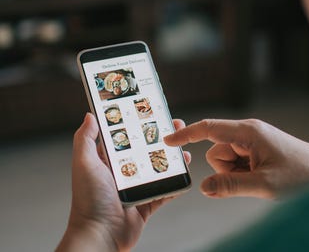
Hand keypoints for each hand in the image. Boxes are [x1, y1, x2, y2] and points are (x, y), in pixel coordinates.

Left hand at [56, 113, 190, 251]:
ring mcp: (135, 187)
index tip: (152, 112)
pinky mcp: (146, 202)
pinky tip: (184, 170)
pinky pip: (164, 189)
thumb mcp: (84, 164)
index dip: (138, 124)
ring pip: (158, 168)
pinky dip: (175, 181)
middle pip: (146, 149)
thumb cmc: (89, 200)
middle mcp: (123, 172)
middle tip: (174, 126)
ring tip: (183, 147)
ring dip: (171, 158)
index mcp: (108, 160)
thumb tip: (90, 115)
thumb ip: (85, 139)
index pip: (125, 136)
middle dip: (161, 138)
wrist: (101, 236)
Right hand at [165, 119, 308, 199]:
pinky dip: (242, 173)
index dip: (186, 134)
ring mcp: (252, 142)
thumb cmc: (304, 175)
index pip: (209, 129)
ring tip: (258, 178)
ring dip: (235, 173)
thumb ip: (230, 186)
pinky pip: (236, 164)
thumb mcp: (265, 185)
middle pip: (216, 151)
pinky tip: (261, 177)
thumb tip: (203, 187)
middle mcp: (247, 133)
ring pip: (225, 160)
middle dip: (225, 168)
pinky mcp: (256, 151)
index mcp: (247, 132)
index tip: (168, 140)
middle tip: (250, 177)